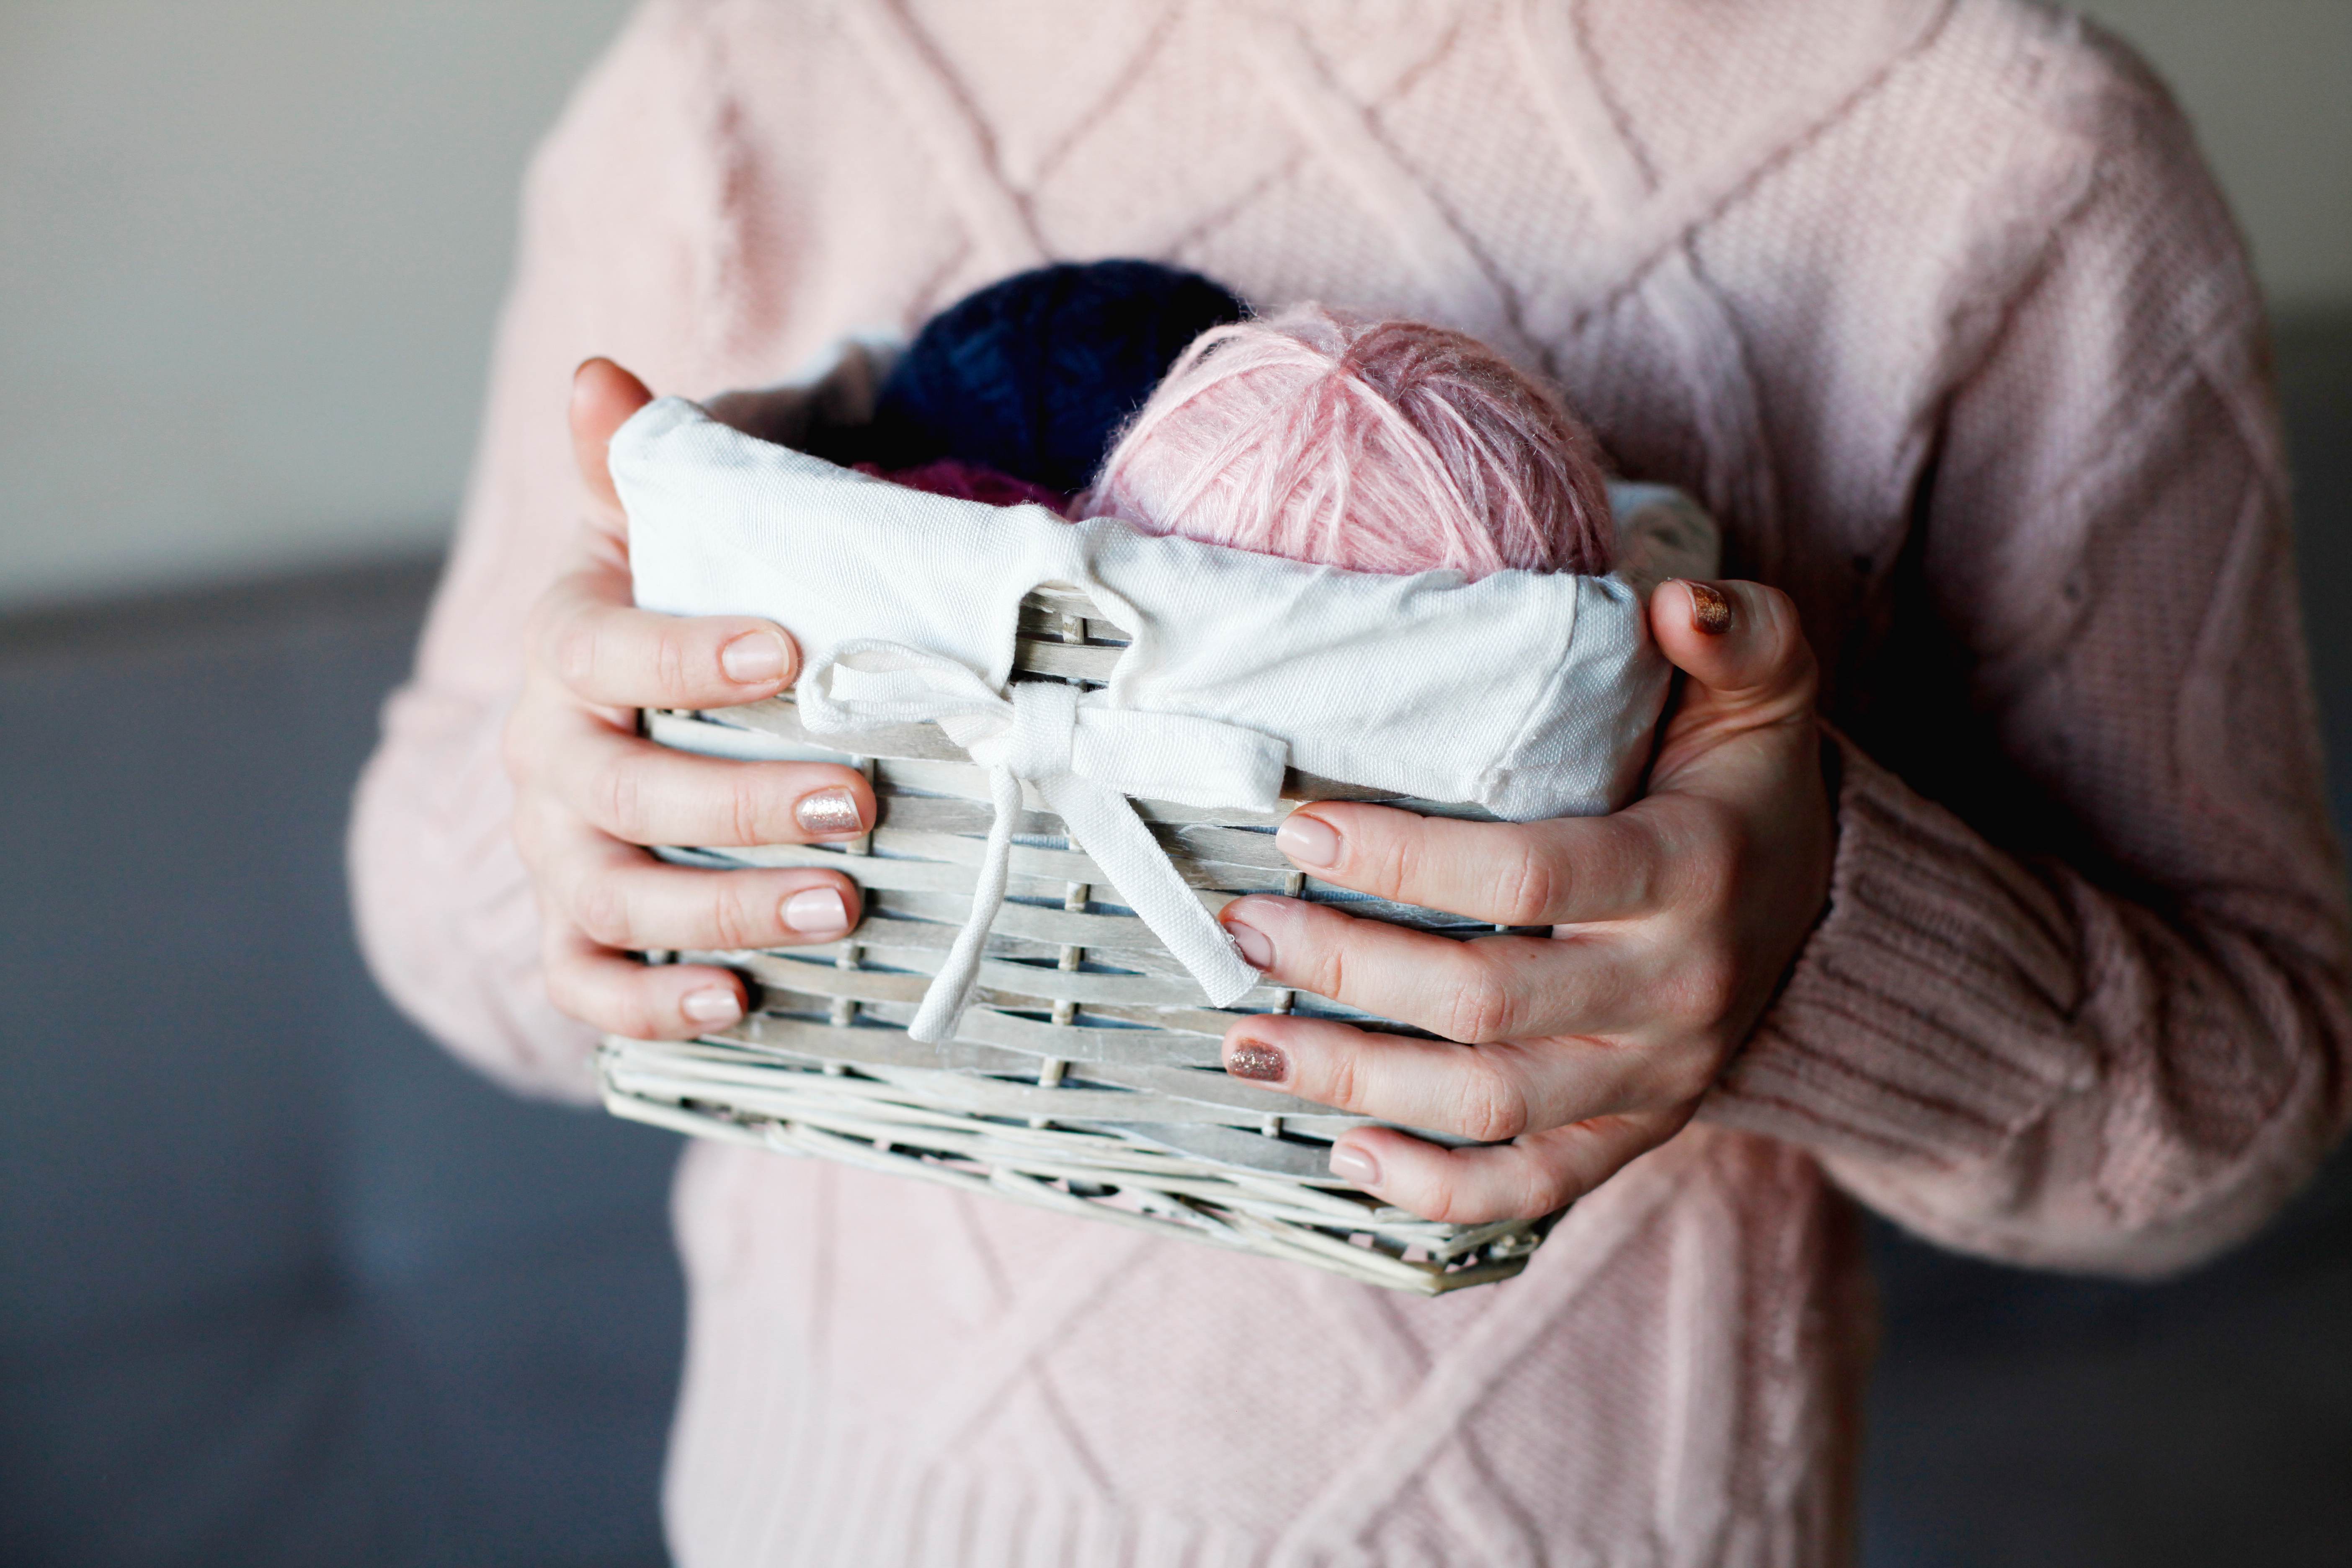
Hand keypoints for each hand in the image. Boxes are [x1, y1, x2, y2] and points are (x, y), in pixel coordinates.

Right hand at [503, 359, 873, 1039]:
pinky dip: (653, 1006)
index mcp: (567, 647)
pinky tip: (742, 1004)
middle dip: (738, 801)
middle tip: (859, 800)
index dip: (681, 654)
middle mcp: (543, 754)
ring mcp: (555, 851)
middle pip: (618, 789)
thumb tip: (597, 377)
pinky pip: (588, 985)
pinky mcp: (577, 931)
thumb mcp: (679, 525)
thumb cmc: (693, 602)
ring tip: (842, 906)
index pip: (597, 648)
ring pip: (611, 895)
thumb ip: (651, 460)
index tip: (788, 655)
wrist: (663, 696)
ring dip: (724, 908)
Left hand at [1215, 580, 1832, 1222]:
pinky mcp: (1634, 1133)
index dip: (1403, 861)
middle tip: (1241, 928)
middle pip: (1485, 1004)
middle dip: (1345, 972)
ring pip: (1488, 1106)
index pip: (1526, 874)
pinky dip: (1434, 1191)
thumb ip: (1734, 629)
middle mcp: (1674, 990)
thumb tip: (1670, 603)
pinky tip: (1343, 1154)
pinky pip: (1532, 1189)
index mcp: (1691, 870)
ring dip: (1354, 1081)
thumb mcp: (1764, 684)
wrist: (1814, 903)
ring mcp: (1655, 1078)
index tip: (1295, 829)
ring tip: (1244, 1041)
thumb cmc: (1744, 778)